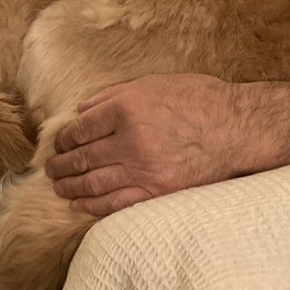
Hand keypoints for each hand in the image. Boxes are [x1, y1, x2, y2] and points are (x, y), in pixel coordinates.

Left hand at [45, 74, 243, 216]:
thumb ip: (113, 95)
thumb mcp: (155, 83)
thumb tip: (81, 109)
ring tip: (58, 186)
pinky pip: (115, 203)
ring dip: (69, 186)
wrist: (238, 129)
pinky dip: (91, 206)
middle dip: (61, 164)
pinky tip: (78, 205)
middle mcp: (130, 139)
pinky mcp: (157, 192)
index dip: (64, 138)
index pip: (80, 128)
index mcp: (127, 108)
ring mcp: (143, 169)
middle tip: (51, 168)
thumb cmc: (199, 100)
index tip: (60, 143)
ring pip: (92, 182)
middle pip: (82, 157)